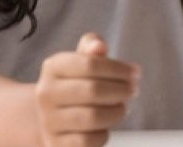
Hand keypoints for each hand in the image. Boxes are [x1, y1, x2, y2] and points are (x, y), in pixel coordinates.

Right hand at [34, 32, 139, 146]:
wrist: (50, 117)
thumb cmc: (75, 84)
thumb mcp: (81, 61)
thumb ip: (92, 47)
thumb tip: (99, 46)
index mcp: (52, 67)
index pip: (89, 64)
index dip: (118, 68)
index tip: (135, 73)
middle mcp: (46, 93)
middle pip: (93, 90)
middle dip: (121, 90)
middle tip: (133, 90)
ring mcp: (49, 121)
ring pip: (93, 117)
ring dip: (116, 112)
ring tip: (122, 107)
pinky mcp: (56, 144)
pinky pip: (88, 141)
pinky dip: (104, 134)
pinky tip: (106, 126)